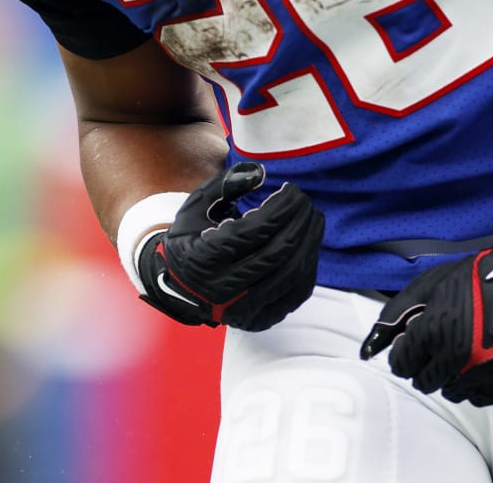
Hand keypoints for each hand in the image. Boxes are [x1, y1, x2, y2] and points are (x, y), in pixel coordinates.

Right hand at [136, 162, 323, 330]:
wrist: (179, 287)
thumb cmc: (190, 239)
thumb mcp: (197, 207)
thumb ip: (226, 185)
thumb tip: (260, 172)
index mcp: (204, 258)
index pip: (255, 230)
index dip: (281, 207)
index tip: (292, 190)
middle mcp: (223, 288)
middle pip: (278, 252)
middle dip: (299, 221)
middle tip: (305, 201)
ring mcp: (242, 309)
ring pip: (291, 275)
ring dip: (310, 243)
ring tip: (314, 219)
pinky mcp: (259, 320)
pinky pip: (296, 294)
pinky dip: (309, 268)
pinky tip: (311, 246)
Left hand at [359, 218, 492, 405]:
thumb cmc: (474, 277)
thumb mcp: (427, 287)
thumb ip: (394, 316)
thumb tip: (367, 348)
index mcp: (434, 332)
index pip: (401, 365)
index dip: (403, 353)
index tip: (411, 343)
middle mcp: (457, 358)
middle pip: (424, 383)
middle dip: (423, 365)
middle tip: (435, 347)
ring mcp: (485, 372)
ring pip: (452, 393)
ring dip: (449, 376)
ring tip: (459, 351)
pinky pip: (480, 397)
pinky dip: (476, 385)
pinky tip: (479, 363)